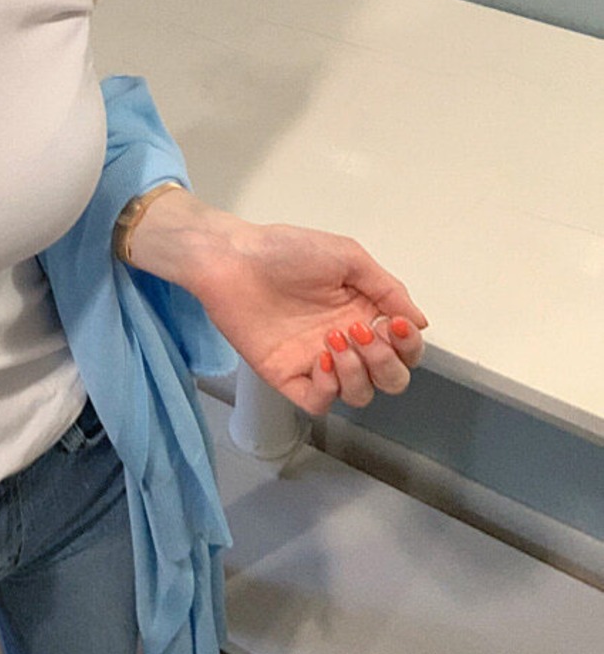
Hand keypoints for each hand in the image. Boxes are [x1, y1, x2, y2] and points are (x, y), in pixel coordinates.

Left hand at [127, 193, 427, 414]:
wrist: (232, 259)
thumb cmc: (286, 251)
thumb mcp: (347, 257)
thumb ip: (387, 288)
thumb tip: (422, 322)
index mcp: (364, 314)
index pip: (404, 349)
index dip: (409, 345)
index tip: (395, 325)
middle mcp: (346, 343)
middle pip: (389, 379)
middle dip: (387, 364)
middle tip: (361, 334)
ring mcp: (316, 363)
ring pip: (360, 395)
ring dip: (359, 374)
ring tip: (335, 340)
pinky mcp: (287, 376)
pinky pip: (320, 403)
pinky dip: (330, 389)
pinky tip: (321, 361)